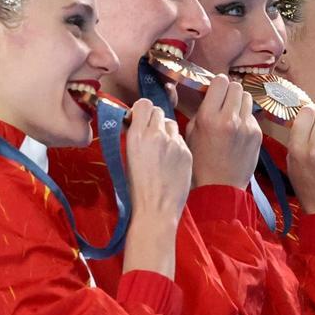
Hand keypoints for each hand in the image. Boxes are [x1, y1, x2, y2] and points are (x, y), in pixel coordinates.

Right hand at [123, 99, 192, 277]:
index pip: (144, 104)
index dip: (143, 111)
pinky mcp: (187, 152)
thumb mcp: (127, 157)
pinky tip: (173, 160)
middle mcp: (156, 135)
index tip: (142, 118)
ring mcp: (174, 143)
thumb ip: (134, 136)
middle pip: (159, 111)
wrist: (156, 209)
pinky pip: (181, 139)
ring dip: (167, 131)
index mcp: (137, 136)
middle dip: (155, 120)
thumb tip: (137, 122)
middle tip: (153, 134)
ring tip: (163, 148)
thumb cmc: (136, 188)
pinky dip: (177, 145)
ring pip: (172, 123)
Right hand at [185, 76, 261, 187]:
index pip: (220, 82)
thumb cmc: (201, 162)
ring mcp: (246, 126)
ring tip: (232, 114)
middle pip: (236, 86)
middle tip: (225, 101)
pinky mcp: (257, 134)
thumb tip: (211, 96)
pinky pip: (252, 115)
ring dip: (240, 102)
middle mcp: (229, 118)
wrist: (220, 186)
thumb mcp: (191, 133)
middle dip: (230, 91)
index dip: (218, 84)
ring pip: (247, 98)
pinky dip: (246, 118)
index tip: (216, 89)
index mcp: (208, 117)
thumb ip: (201, 111)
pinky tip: (238, 130)